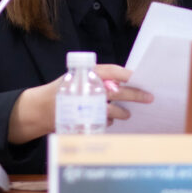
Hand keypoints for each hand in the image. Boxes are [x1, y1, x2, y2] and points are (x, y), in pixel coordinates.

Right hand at [7, 64, 153, 142]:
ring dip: (123, 112)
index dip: (127, 73)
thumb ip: (100, 79)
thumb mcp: (79, 78)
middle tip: (149, 98)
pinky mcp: (84, 121)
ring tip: (127, 113)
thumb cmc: (66, 90)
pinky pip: (104, 122)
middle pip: (118, 91)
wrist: (42, 108)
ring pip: (113, 110)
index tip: (139, 76)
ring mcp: (86, 106)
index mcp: (87, 74)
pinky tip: (107, 119)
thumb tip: (127, 81)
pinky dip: (109, 121)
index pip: (111, 70)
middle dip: (136, 95)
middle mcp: (87, 88)